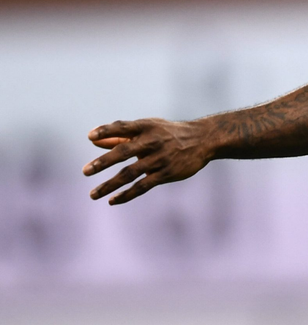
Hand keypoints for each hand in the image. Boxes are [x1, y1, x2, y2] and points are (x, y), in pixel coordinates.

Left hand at [83, 118, 214, 204]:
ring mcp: (160, 158)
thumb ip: (120, 136)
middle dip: (103, 162)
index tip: (90, 136)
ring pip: (131, 173)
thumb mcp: (148, 129)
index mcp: (147, 127)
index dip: (107, 130)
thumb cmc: (168, 133)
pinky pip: (143, 186)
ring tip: (93, 194)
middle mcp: (153, 141)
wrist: (202, 140)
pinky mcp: (166, 173)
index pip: (123, 127)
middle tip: (85, 171)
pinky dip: (127, 194)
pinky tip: (112, 201)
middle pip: (124, 152)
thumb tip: (94, 141)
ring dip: (110, 184)